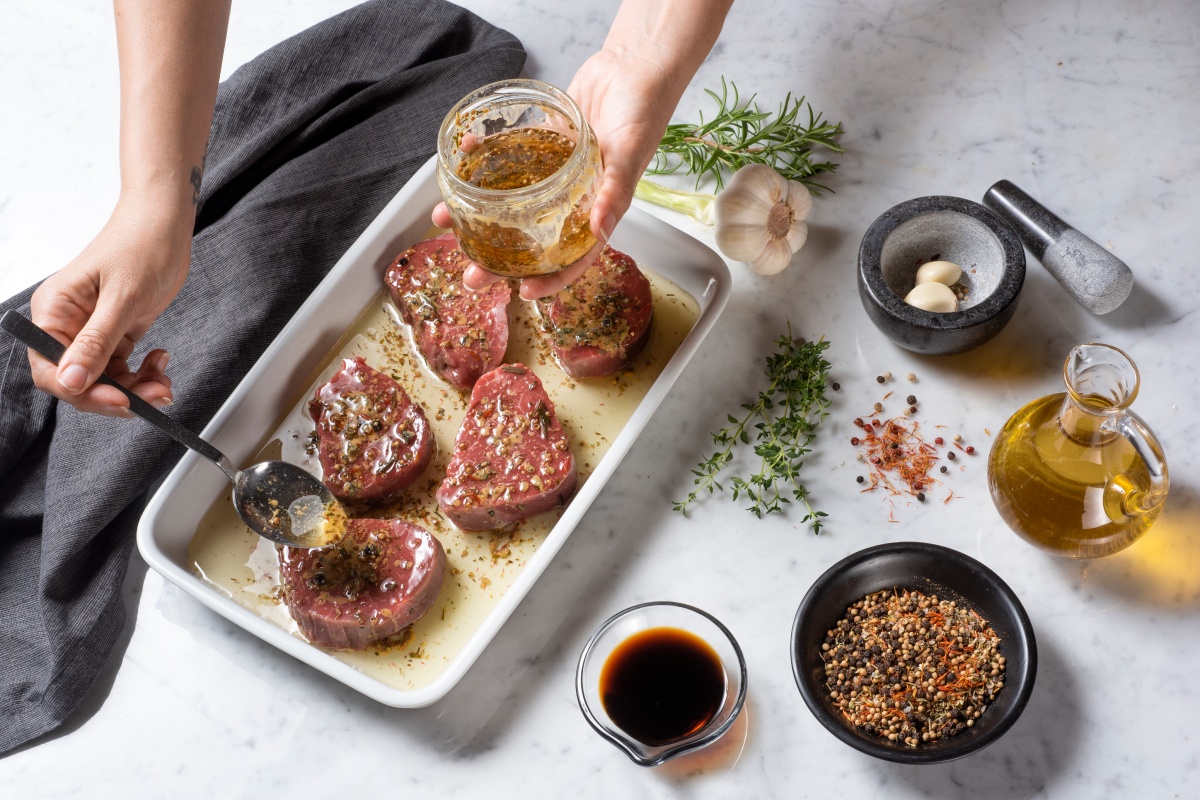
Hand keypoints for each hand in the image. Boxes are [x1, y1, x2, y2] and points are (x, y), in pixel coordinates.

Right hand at [28, 195, 190, 415]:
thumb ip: (96, 342)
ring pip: (104, 380)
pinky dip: (142, 375)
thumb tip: (71, 380)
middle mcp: (68, 324)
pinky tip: (160, 363)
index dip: (82, 391)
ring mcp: (92, 330)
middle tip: (151, 397)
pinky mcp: (116, 333)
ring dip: (135, 389)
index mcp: (54, 311)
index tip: (118, 400)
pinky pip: (122, 369)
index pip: (51, 369)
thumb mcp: (122, 298)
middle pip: (78, 381)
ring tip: (163, 383)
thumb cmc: (141, 245)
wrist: (166, 224)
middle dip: (115, 394)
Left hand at [437, 49, 675, 299]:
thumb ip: (615, 192)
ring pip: (511, 205)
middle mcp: (573, 198)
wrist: (634, 65)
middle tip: (471, 273)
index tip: (523, 292)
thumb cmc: (644, 111)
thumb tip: (599, 230)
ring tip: (445, 219)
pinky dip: (483, 162)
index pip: (574, 257)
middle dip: (499, 260)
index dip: (551, 279)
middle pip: (532, 240)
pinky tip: (459, 160)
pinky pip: (507, 161)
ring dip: (478, 215)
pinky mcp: (540, 146)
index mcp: (598, 210)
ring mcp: (554, 175)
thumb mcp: (631, 153)